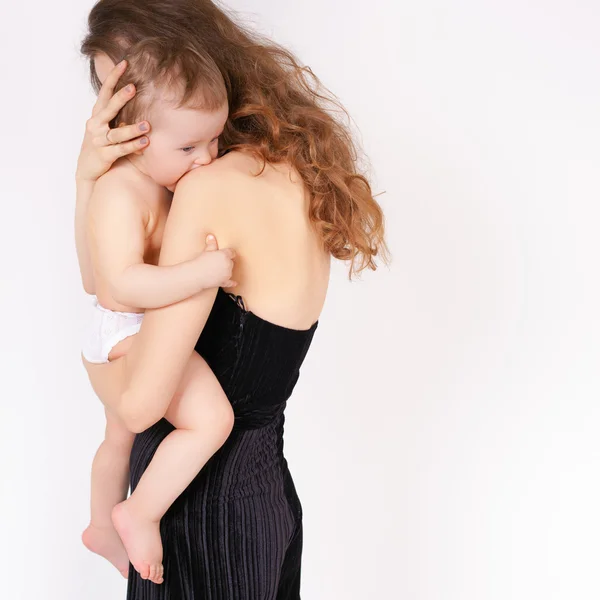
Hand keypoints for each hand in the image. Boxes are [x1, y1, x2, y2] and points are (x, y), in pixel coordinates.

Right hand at [76, 60, 150, 181]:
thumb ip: (117, 115)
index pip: (105, 92)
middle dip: (121, 97)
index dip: (113, 77)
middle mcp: (96, 125)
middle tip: (133, 87)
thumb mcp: (106, 126)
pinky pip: (120, 149)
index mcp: (97, 115)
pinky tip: (145, 142)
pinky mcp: (104, 155)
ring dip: (132, 128)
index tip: (124, 62)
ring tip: (147, 124)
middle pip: (109, 108)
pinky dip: (133, 146)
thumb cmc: (101, 145)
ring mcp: (99, 141)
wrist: (88, 169)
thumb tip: (133, 98)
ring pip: (116, 133)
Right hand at [195, 235, 236, 288]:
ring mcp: (227, 274)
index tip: (227, 253)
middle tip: (218, 262)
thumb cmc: (201, 261)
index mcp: (225, 255)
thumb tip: (211, 236)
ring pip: (230, 271)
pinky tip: (235, 283)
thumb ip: (211, 244)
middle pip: (231, 262)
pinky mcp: (224, 282)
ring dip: (226, 271)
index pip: (232, 252)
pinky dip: (232, 283)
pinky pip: (230, 282)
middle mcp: (228, 264)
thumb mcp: (207, 251)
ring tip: (217, 270)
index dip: (229, 253)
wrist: (196, 275)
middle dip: (226, 262)